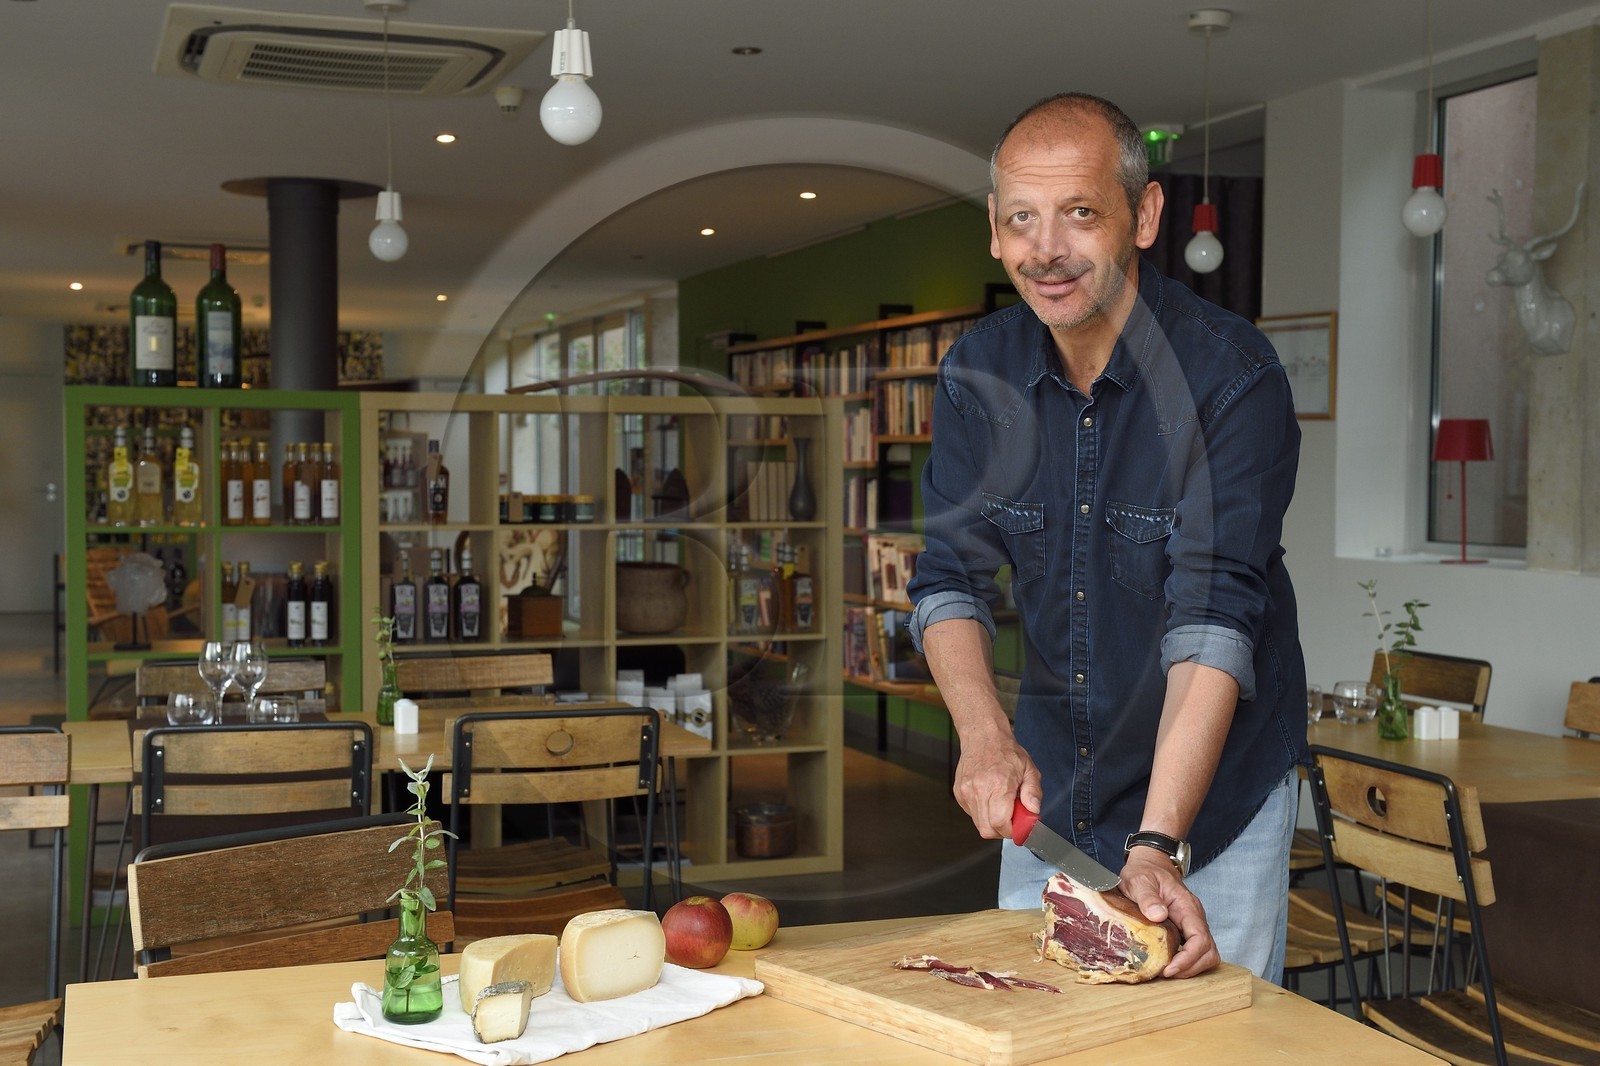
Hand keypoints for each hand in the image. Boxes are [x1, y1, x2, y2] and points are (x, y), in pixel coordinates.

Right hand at [952, 733, 1040, 839]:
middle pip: (987, 829)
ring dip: (992, 822)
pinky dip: (982, 813)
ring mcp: (966, 792)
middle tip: (1012, 819)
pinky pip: (972, 814)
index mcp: (998, 784)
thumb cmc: (1006, 751)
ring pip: (978, 824)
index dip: (1012, 831)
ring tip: (1001, 805)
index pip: (1000, 823)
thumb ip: (1034, 792)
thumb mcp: (1029, 769)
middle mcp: (979, 790)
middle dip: (1002, 831)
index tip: (1020, 827)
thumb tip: (1033, 811)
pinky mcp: (959, 793)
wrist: (982, 736)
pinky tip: (989, 799)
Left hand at [1116, 848, 1219, 978]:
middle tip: (1166, 973)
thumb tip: (1158, 915)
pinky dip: (1186, 961)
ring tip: (1167, 971)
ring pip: (1205, 954)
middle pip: (1208, 951)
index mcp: (1186, 906)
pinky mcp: (1186, 930)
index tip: (1169, 968)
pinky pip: (1195, 951)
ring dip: (1190, 967)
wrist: (1150, 864)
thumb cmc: (1144, 872)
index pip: (1200, 939)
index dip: (1189, 958)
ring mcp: (1192, 924)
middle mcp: (1194, 917)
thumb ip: (1147, 897)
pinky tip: (1168, 963)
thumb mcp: (1139, 881)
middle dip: (1191, 967)